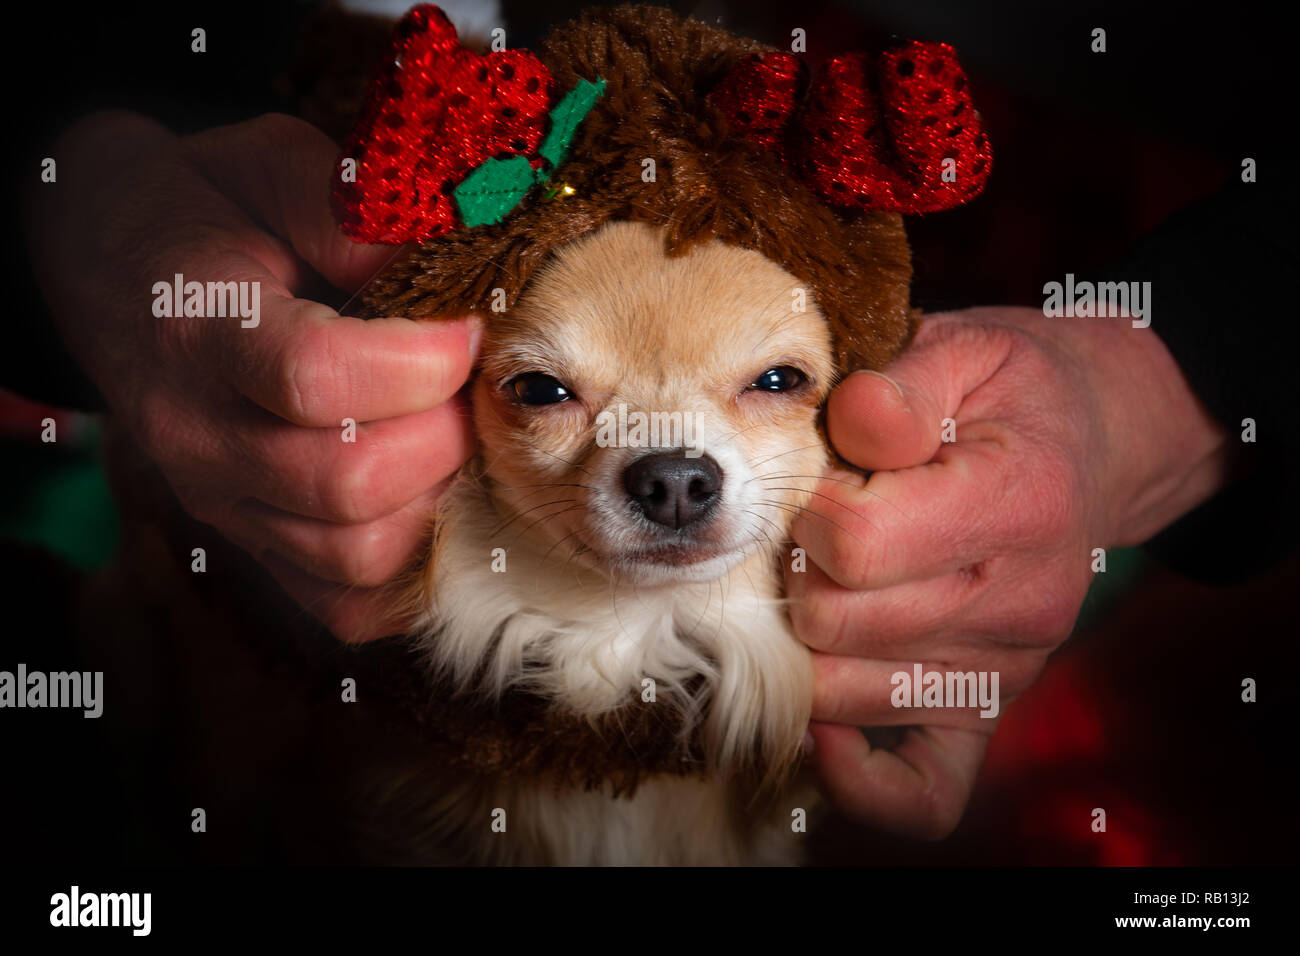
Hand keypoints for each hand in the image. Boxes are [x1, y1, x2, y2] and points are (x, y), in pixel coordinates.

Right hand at [26, 110, 478, 640]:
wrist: (116, 269)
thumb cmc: (207, 213)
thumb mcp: (268, 164)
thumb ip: (349, 208)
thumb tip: (450, 267)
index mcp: (200, 328)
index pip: (314, 377)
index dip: (420, 360)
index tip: (468, 325)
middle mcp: (198, 434)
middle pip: (345, 484)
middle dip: (443, 434)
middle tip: (469, 385)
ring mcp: (220, 503)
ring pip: (355, 556)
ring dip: (435, 499)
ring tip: (451, 431)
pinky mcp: (251, 545)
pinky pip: (347, 604)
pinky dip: (411, 567)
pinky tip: (430, 495)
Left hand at [788, 306, 1232, 836]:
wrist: (1088, 447)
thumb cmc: (1008, 397)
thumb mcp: (965, 349)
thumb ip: (902, 384)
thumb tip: (852, 420)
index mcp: (1016, 502)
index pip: (852, 544)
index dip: (807, 509)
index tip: (822, 481)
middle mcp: (1021, 603)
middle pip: (833, 623)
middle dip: (795, 573)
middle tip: (811, 533)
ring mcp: (1007, 669)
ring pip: (843, 694)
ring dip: (805, 644)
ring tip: (826, 585)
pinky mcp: (988, 710)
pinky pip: (919, 793)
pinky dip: (856, 772)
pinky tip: (824, 716)